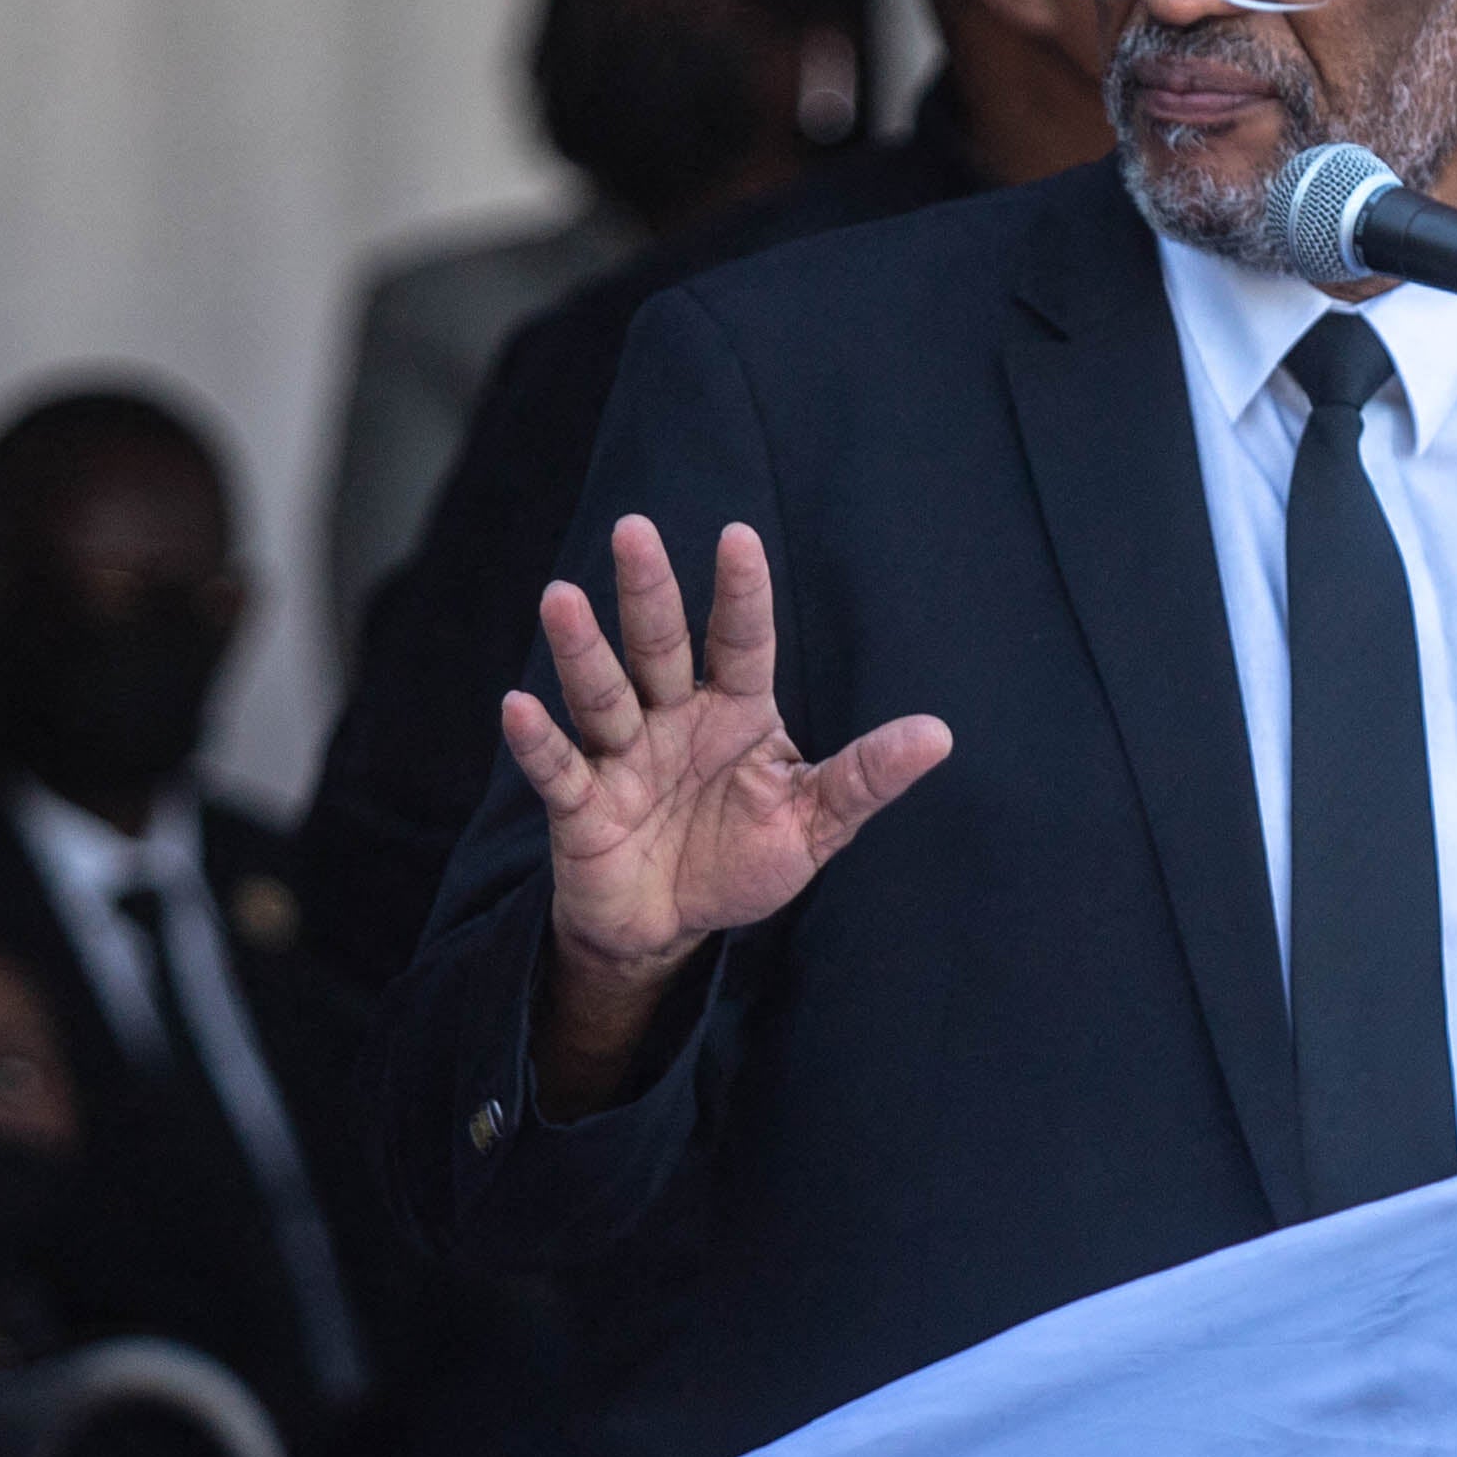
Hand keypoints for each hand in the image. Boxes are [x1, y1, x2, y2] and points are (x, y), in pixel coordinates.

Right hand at [501, 516, 948, 1113]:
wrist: (670, 927)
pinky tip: (516, 707)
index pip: (741, 641)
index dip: (740, 592)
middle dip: (647, 590)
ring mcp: (622, 757)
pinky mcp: (581, 806)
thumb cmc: (740, 860)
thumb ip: (865, 777)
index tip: (738, 536)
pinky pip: (557, 767)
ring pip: (602, 693)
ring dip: (581, 649)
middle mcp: (673, 719)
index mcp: (735, 712)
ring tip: (559, 598)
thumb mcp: (814, 822)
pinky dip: (538, 741)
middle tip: (633, 529)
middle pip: (659, 644)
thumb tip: (939, 735)